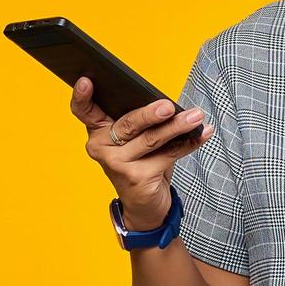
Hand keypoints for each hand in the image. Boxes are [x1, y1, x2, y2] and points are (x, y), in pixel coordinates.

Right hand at [70, 76, 214, 229]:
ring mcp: (118, 164)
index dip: (81, 96)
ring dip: (177, 127)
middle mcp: (102, 147)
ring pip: (151, 140)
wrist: (144, 205)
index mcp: (98, 131)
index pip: (84, 110)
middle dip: (151, 114)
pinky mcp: (137, 178)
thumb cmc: (141, 163)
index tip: (86, 80)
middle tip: (169, 106)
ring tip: (196, 117)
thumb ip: (142, 122)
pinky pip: (168, 155)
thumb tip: (169, 105)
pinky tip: (202, 133)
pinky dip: (188, 143)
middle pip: (128, 125)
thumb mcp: (136, 139)